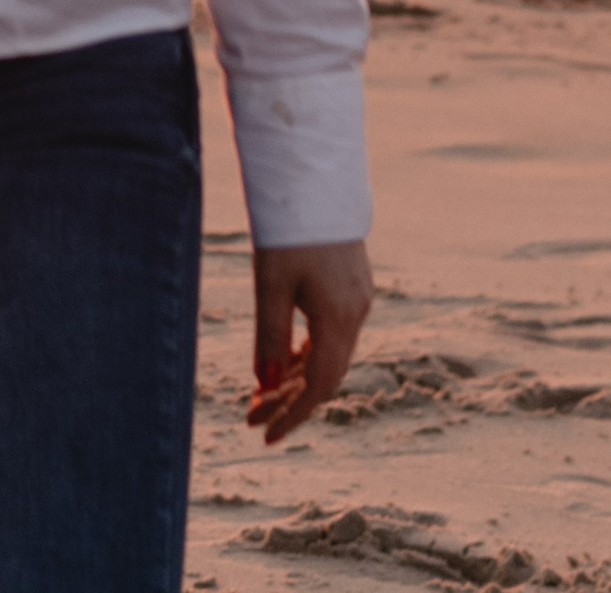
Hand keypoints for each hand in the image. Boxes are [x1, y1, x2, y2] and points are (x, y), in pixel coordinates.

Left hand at [248, 239, 373, 440]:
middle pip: (325, 374)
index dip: (292, 415)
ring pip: (329, 354)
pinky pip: (332, 332)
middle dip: (289, 400)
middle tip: (252, 417)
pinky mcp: (352, 284)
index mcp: (340, 319)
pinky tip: (283, 357)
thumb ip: (269, 335)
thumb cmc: (288, 227)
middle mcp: (357, 313)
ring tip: (261, 393)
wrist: (314, 174)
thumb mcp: (270, 282)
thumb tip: (264, 385)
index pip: (318, 387)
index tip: (265, 435)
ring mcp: (358, 298)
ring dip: (296, 375)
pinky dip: (307, 350)